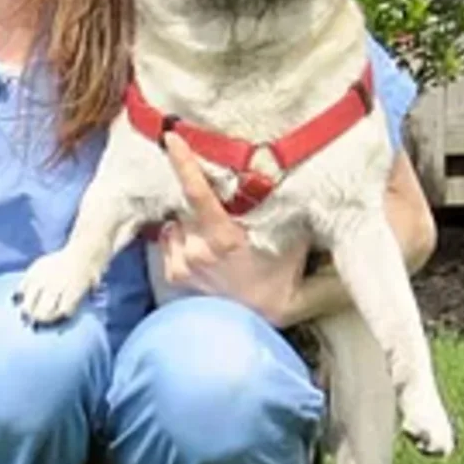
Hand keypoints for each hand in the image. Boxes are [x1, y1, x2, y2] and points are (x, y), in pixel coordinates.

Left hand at [157, 133, 309, 325]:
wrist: (252, 325)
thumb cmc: (275, 282)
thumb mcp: (290, 245)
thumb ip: (286, 214)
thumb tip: (293, 181)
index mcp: (224, 238)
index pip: (198, 193)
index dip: (184, 163)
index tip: (171, 138)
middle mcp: (197, 249)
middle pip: (187, 205)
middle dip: (198, 201)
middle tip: (219, 210)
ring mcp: (182, 262)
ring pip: (177, 222)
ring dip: (189, 222)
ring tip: (212, 238)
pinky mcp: (172, 274)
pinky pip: (170, 240)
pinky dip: (182, 239)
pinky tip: (202, 252)